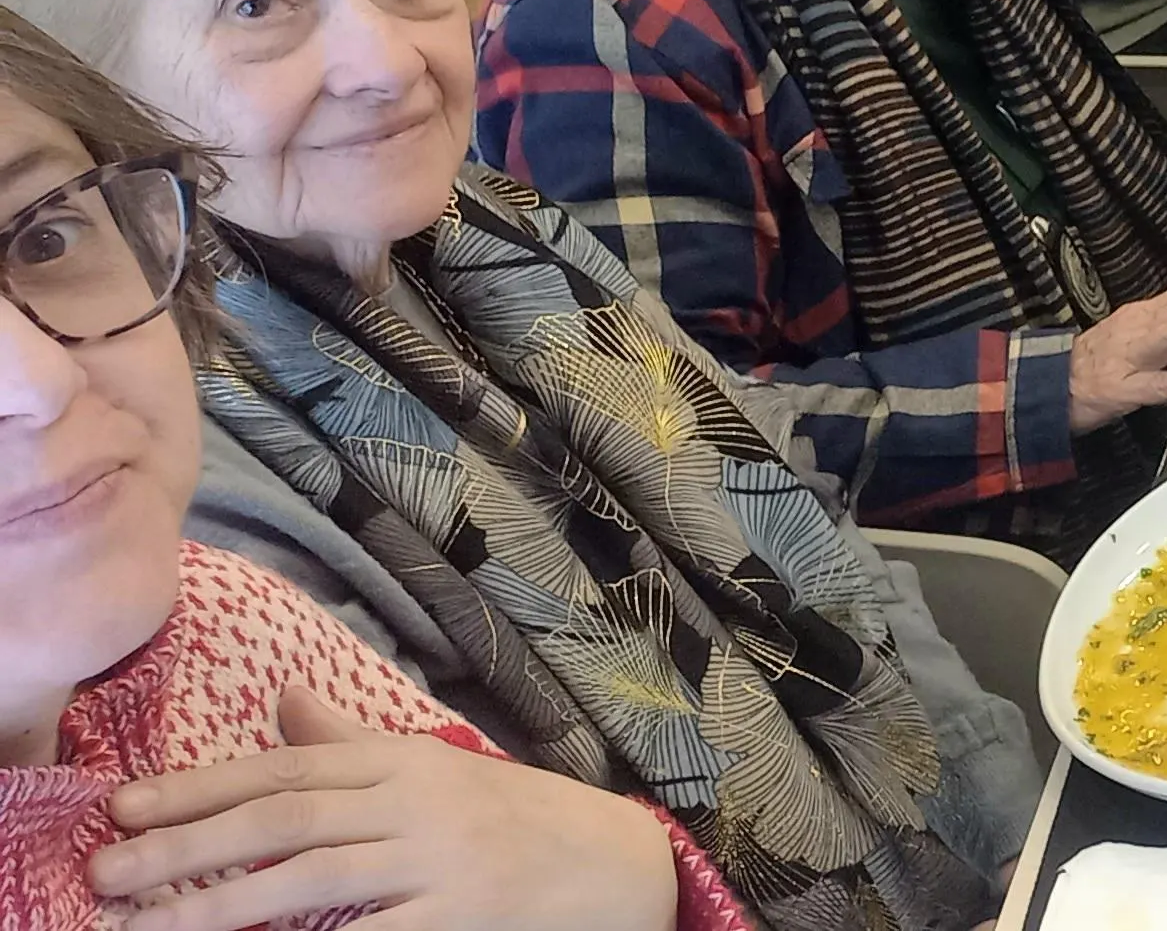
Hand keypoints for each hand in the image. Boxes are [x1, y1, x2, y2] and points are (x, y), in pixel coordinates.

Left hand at [95, 685, 677, 930]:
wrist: (622, 867)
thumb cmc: (520, 820)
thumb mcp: (439, 768)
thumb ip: (354, 738)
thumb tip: (283, 697)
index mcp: (404, 760)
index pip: (283, 767)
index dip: (198, 787)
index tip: (122, 806)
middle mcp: (416, 801)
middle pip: (283, 817)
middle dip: (185, 846)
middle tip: (106, 869)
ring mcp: (439, 860)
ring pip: (310, 876)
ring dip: (218, 905)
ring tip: (146, 926)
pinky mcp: (461, 915)